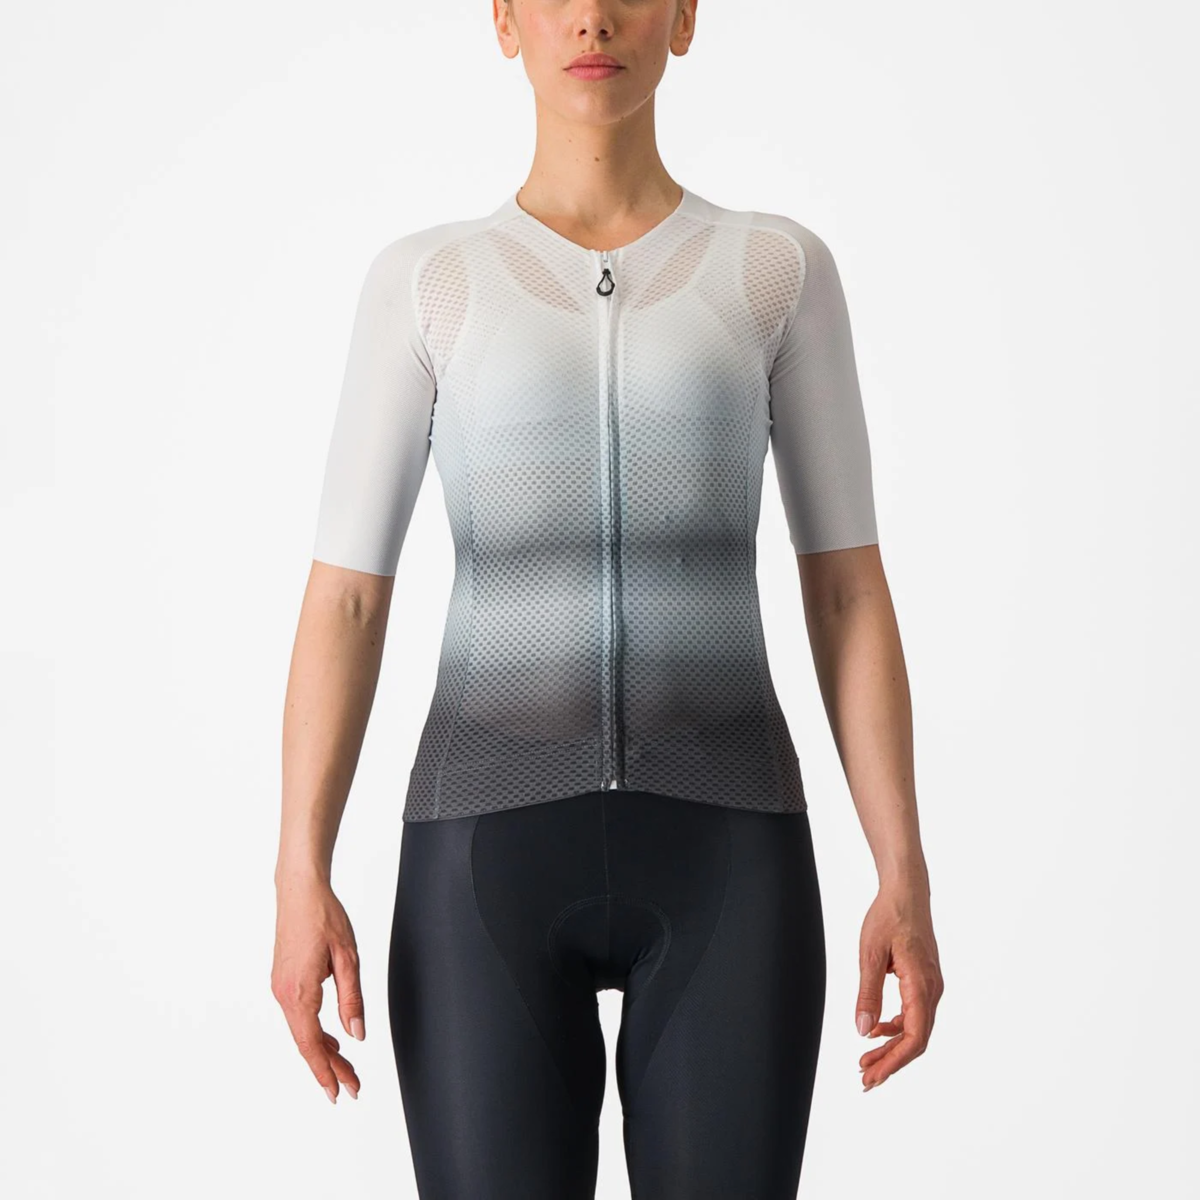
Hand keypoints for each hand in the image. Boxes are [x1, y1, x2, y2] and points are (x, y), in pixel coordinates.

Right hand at [271, 876, 364, 1102]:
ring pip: (302, 1030)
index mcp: (299, 991)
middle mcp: (284, 994)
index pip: (312, 1044)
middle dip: (330, 1067)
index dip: (327, 1071)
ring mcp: (281, 988)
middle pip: (307, 1042)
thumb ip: (352, 998)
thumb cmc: (324, 917)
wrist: (300, 891)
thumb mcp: (348, 957)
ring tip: (346, 1069)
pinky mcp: (283, 981)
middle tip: (352, 1086)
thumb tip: (356, 1033)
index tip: (339, 1092)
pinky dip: (315, 1032)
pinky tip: (331, 1039)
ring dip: (323, 1050)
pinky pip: (299, 1016)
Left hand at [855, 882, 942, 1091]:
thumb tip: (863, 1030)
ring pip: (916, 1028)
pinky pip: (915, 1014)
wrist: (906, 892)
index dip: (894, 1062)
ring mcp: (931, 986)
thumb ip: (867, 993)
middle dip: (890, 1062)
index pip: (914, 1037)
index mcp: (921, 985)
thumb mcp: (870, 954)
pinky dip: (896, 1027)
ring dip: (892, 1047)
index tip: (872, 1076)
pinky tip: (877, 1030)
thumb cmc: (889, 917)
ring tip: (866, 1060)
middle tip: (865, 1078)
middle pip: (916, 1039)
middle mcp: (932, 990)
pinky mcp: (924, 981)